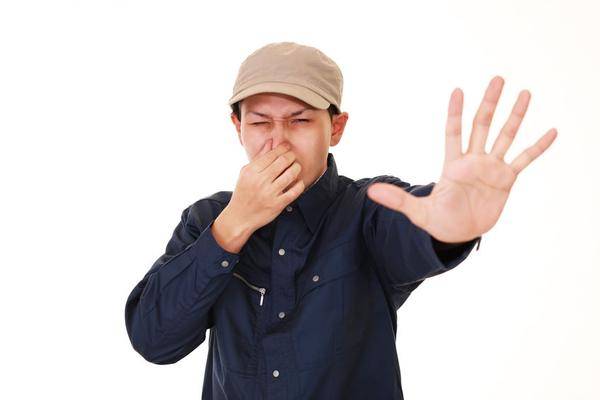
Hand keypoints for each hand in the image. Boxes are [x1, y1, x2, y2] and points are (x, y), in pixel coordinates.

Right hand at [226, 139, 304, 232]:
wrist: (240, 217)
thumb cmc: (243, 192)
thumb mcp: (246, 173)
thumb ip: (259, 157)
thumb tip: (271, 142)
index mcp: (252, 171)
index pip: (272, 154)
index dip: (283, 148)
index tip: (287, 147)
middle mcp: (261, 181)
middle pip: (283, 161)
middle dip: (291, 156)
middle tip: (293, 157)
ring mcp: (270, 193)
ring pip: (291, 174)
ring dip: (297, 168)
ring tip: (296, 167)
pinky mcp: (278, 204)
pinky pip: (294, 191)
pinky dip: (299, 184)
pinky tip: (298, 182)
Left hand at [366, 76, 557, 242]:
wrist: (457, 235)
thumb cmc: (437, 221)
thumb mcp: (417, 211)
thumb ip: (397, 199)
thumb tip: (371, 192)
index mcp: (452, 164)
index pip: (454, 131)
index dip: (456, 112)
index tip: (458, 90)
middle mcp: (473, 160)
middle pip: (482, 125)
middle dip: (490, 103)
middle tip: (497, 79)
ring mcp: (491, 168)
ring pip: (505, 136)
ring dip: (515, 116)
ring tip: (525, 93)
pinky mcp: (506, 180)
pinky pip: (524, 160)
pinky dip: (537, 147)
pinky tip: (550, 132)